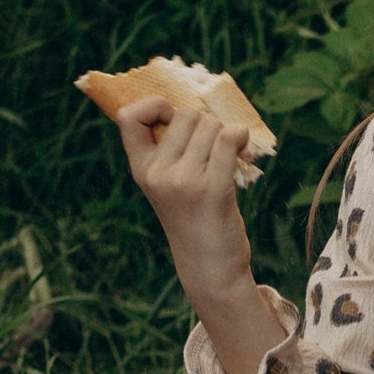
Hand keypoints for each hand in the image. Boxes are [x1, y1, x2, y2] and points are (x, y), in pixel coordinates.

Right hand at [119, 96, 254, 288]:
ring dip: (227, 135)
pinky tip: (245, 154)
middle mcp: (157, 173)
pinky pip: (229, 139)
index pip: (128, 116)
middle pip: (186, 114)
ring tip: (230, 158)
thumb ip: (170, 152)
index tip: (175, 120)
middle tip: (215, 150)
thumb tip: (194, 107)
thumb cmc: (196, 221)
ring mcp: (183, 181)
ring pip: (211, 124)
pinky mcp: (211, 188)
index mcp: (141, 170)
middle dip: (207, 125)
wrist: (210, 267)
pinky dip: (241, 139)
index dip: (155, 106)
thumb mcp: (169, 186)